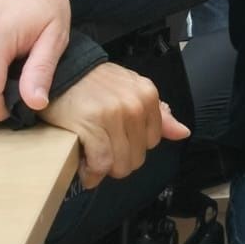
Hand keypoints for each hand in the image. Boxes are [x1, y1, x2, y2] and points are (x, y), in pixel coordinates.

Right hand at [40, 63, 189, 187]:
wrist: (61, 70)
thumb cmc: (94, 83)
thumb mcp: (131, 90)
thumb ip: (159, 114)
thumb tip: (183, 132)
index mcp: (148, 95)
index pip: (153, 142)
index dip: (133, 147)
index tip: (117, 142)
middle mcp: (135, 105)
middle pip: (137, 157)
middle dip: (118, 161)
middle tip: (101, 150)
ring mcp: (114, 115)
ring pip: (120, 164)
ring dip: (103, 170)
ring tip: (91, 158)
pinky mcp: (92, 125)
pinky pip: (100, 163)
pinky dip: (91, 173)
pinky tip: (84, 167)